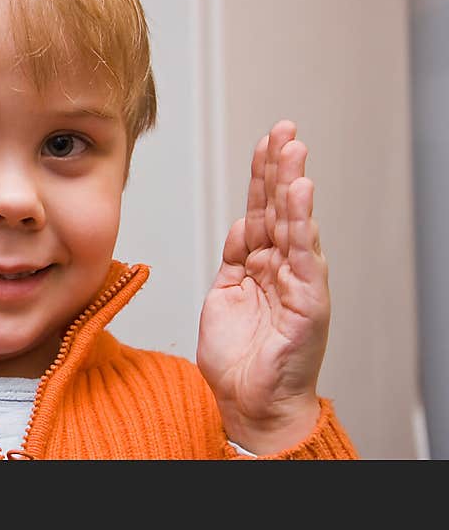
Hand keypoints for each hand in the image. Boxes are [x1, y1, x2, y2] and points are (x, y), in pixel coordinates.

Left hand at [197, 120, 328, 454]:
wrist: (250, 402)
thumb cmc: (239, 358)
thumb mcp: (225, 297)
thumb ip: (235, 260)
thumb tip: (241, 227)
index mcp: (259, 265)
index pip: (261, 210)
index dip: (261, 177)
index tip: (264, 143)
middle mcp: (281, 268)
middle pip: (279, 208)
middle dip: (279, 168)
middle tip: (283, 130)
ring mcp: (297, 282)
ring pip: (294, 224)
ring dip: (292, 184)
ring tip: (293, 149)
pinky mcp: (307, 301)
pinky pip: (303, 255)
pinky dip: (302, 223)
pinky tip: (301, 194)